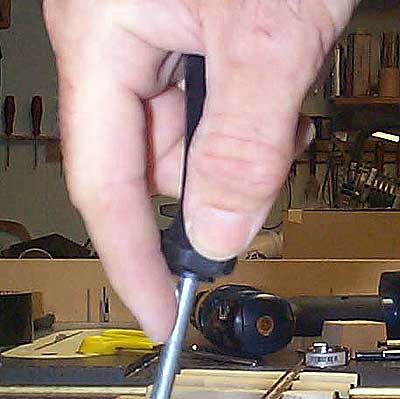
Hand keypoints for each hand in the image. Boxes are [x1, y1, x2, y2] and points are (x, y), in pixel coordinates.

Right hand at [44, 0, 358, 340]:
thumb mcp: (271, 34)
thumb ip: (243, 142)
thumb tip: (218, 231)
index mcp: (101, 37)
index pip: (107, 189)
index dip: (133, 261)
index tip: (160, 315)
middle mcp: (111, 39)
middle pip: (148, 165)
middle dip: (209, 184)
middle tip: (265, 173)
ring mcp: (144, 33)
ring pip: (180, 138)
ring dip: (234, 144)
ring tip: (280, 100)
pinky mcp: (179, 28)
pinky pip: (200, 101)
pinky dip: (241, 113)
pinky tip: (272, 78)